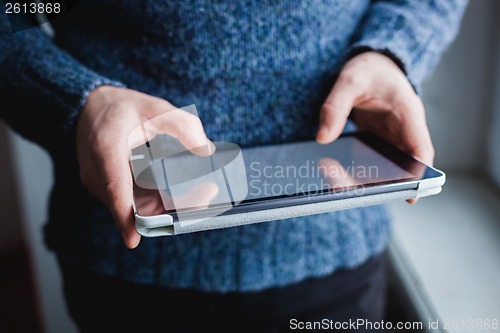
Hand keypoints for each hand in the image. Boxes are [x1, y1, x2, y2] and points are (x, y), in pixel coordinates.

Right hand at [76, 86, 211, 247]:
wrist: (88, 109)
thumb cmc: (121, 108)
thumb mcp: (155, 108)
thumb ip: (183, 125)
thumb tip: (207, 150)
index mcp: (106, 147)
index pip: (114, 184)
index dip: (123, 214)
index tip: (133, 239)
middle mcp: (96, 171)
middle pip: (130, 204)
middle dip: (168, 209)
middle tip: (206, 196)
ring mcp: (98, 183)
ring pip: (132, 207)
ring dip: (165, 207)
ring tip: (202, 193)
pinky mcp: (105, 190)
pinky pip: (130, 203)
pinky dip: (155, 203)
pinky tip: (182, 194)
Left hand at [316, 52, 434, 202]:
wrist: (374, 63)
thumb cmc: (369, 68)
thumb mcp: (350, 79)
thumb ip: (335, 106)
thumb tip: (323, 138)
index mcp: (408, 113)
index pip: (421, 148)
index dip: (420, 173)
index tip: (412, 193)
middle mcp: (404, 130)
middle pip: (403, 165)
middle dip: (382, 181)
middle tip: (354, 190)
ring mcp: (393, 137)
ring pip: (387, 167)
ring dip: (367, 179)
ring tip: (336, 180)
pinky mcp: (380, 141)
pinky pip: (373, 162)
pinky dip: (358, 170)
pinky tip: (336, 173)